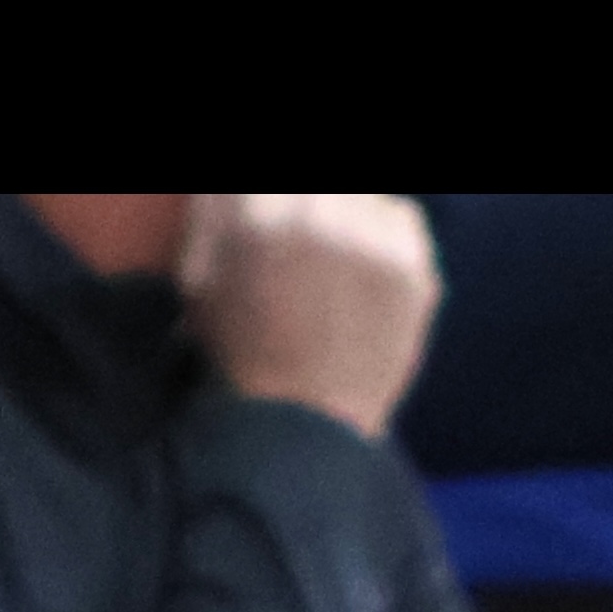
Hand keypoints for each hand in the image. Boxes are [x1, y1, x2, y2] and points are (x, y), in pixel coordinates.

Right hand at [183, 192, 442, 434]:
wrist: (301, 426)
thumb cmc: (239, 354)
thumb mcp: (199, 277)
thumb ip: (217, 211)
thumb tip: (237, 191)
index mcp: (253, 208)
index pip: (266, 185)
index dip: (272, 202)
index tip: (276, 215)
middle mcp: (315, 210)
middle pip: (318, 188)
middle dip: (308, 203)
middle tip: (306, 236)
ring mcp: (370, 239)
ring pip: (363, 195)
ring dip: (348, 211)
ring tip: (336, 251)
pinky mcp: (412, 267)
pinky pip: (401, 217)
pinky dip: (385, 231)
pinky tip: (367, 265)